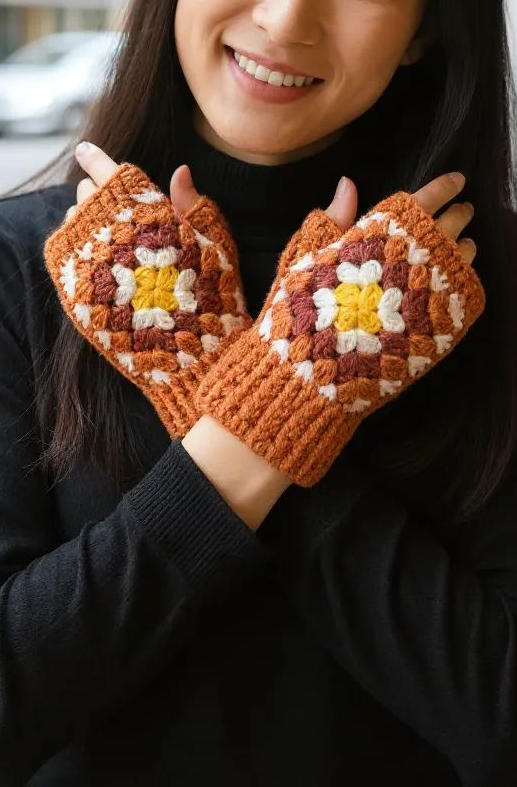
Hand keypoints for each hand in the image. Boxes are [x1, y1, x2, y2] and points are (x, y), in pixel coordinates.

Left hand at [44, 142, 251, 436]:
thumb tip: (179, 170)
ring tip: (104, 233)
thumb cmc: (215, 299)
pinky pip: (64, 257)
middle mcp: (111, 235)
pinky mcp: (77, 293)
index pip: (110, 172)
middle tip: (109, 203)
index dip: (97, 157)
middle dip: (97, 193)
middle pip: (87, 194)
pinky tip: (94, 257)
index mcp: (146, 215)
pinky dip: (75, 250)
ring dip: (84, 220)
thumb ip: (193, 206)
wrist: (192, 356)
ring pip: (72, 223)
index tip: (87, 150)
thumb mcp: (216, 246)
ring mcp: (90, 265)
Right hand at [195, 172, 483, 486]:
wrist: (307, 377)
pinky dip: (466, 285)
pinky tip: (460, 281)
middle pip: (449, 226)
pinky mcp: (437, 332)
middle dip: (459, 214)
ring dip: (466, 249)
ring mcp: (427, 299)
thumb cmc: (296, 315)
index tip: (455, 179)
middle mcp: (408, 265)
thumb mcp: (305, 260)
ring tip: (465, 245)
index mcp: (376, 240)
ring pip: (463, 262)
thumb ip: (333, 221)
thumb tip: (348, 183)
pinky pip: (464, 300)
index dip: (443, 186)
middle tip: (463, 210)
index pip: (422, 201)